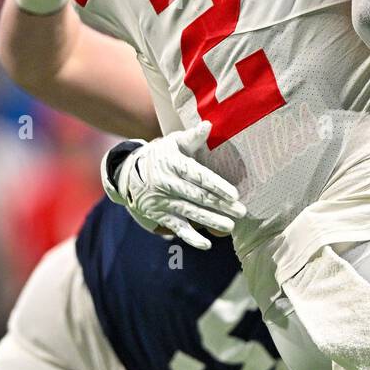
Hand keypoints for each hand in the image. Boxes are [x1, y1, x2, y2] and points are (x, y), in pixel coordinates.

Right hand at [102, 122, 244, 250]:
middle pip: (197, 196)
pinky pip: (176, 228)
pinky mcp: (159, 215)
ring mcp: (162, 201)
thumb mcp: (174, 142)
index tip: (234, 194)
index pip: (198, 176)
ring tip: (230, 226)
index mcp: (173, 164)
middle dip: (220, 205)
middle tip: (241, 212)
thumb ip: (192, 137)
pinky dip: (191, 237)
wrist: (128, 172)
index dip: (216, 185)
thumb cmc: (161, 155)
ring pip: (189, 213)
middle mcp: (166, 184)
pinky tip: (206, 244)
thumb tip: (208, 125)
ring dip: (211, 220)